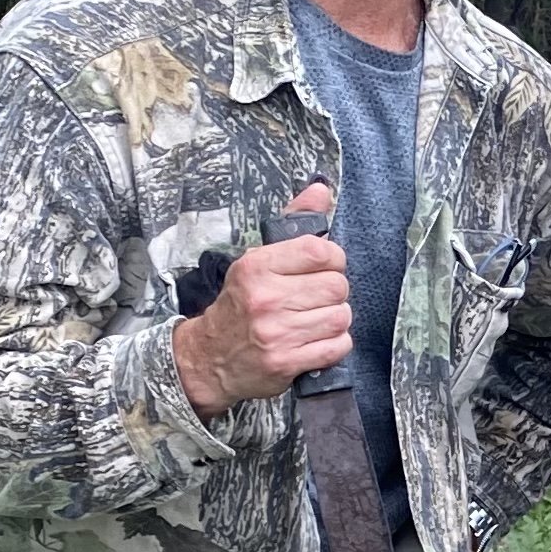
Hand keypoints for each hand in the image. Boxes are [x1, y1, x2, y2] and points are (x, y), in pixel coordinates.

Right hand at [174, 181, 350, 415]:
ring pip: (341, 317)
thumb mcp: (259, 259)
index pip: (322, 252)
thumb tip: (321, 189)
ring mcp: (276, 332)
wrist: (209, 357)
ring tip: (313, 320)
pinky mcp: (286, 362)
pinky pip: (337, 347)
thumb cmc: (240, 303)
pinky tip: (314, 341)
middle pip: (337, 286)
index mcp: (258, 266)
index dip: (333, 261)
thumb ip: (294, 223)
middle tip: (315, 298)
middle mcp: (266, 297)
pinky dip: (333, 345)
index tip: (323, 268)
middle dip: (333, 293)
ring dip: (334, 319)